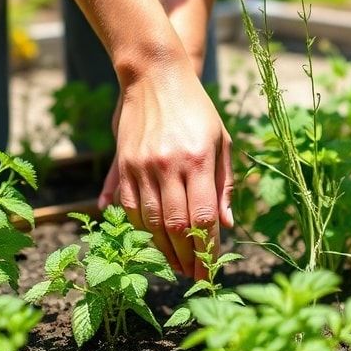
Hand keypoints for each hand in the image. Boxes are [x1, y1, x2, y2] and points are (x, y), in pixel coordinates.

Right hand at [98, 59, 232, 279]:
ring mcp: (142, 165)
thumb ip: (224, 184)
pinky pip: (129, 207)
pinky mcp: (124, 163)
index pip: (202, 218)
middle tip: (193, 275)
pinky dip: (140, 229)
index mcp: (198, 160)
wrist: (155, 75)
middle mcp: (168, 165)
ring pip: (149, 221)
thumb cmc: (197, 108)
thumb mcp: (221, 141)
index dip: (206, 251)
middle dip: (185, 258)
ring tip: (174, 265)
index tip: (210, 272)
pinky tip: (151, 242)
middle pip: (175, 226)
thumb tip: (225, 225)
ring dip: (162, 249)